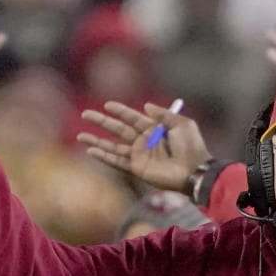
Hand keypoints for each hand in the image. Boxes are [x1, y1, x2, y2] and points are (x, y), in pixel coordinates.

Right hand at [77, 99, 210, 192]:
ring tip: (81, 136)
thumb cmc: (191, 146)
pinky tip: (91, 151)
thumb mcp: (181, 123)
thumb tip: (146, 106)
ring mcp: (139, 155)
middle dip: (102, 122)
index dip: (120, 111)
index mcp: (154, 129)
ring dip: (97, 141)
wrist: (194, 170)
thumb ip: (163, 114)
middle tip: (85, 115)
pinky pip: (117, 161)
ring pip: (113, 146)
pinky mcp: (136, 168)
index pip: (133, 117)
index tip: (107, 105)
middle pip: (118, 130)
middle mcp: (144, 141)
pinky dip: (104, 156)